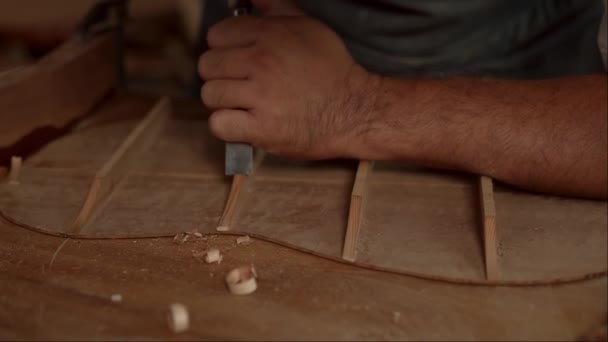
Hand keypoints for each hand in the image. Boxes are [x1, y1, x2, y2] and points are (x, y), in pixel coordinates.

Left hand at [198, 0, 378, 158]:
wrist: (354, 111)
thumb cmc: (331, 70)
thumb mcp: (308, 26)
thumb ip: (274, 7)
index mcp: (270, 35)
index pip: (216, 35)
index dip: (224, 48)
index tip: (237, 59)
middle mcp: (262, 62)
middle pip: (208, 66)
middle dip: (221, 75)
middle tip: (239, 83)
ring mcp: (261, 97)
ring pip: (210, 95)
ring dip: (223, 101)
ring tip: (243, 104)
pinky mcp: (262, 129)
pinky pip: (219, 124)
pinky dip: (227, 126)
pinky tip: (244, 122)